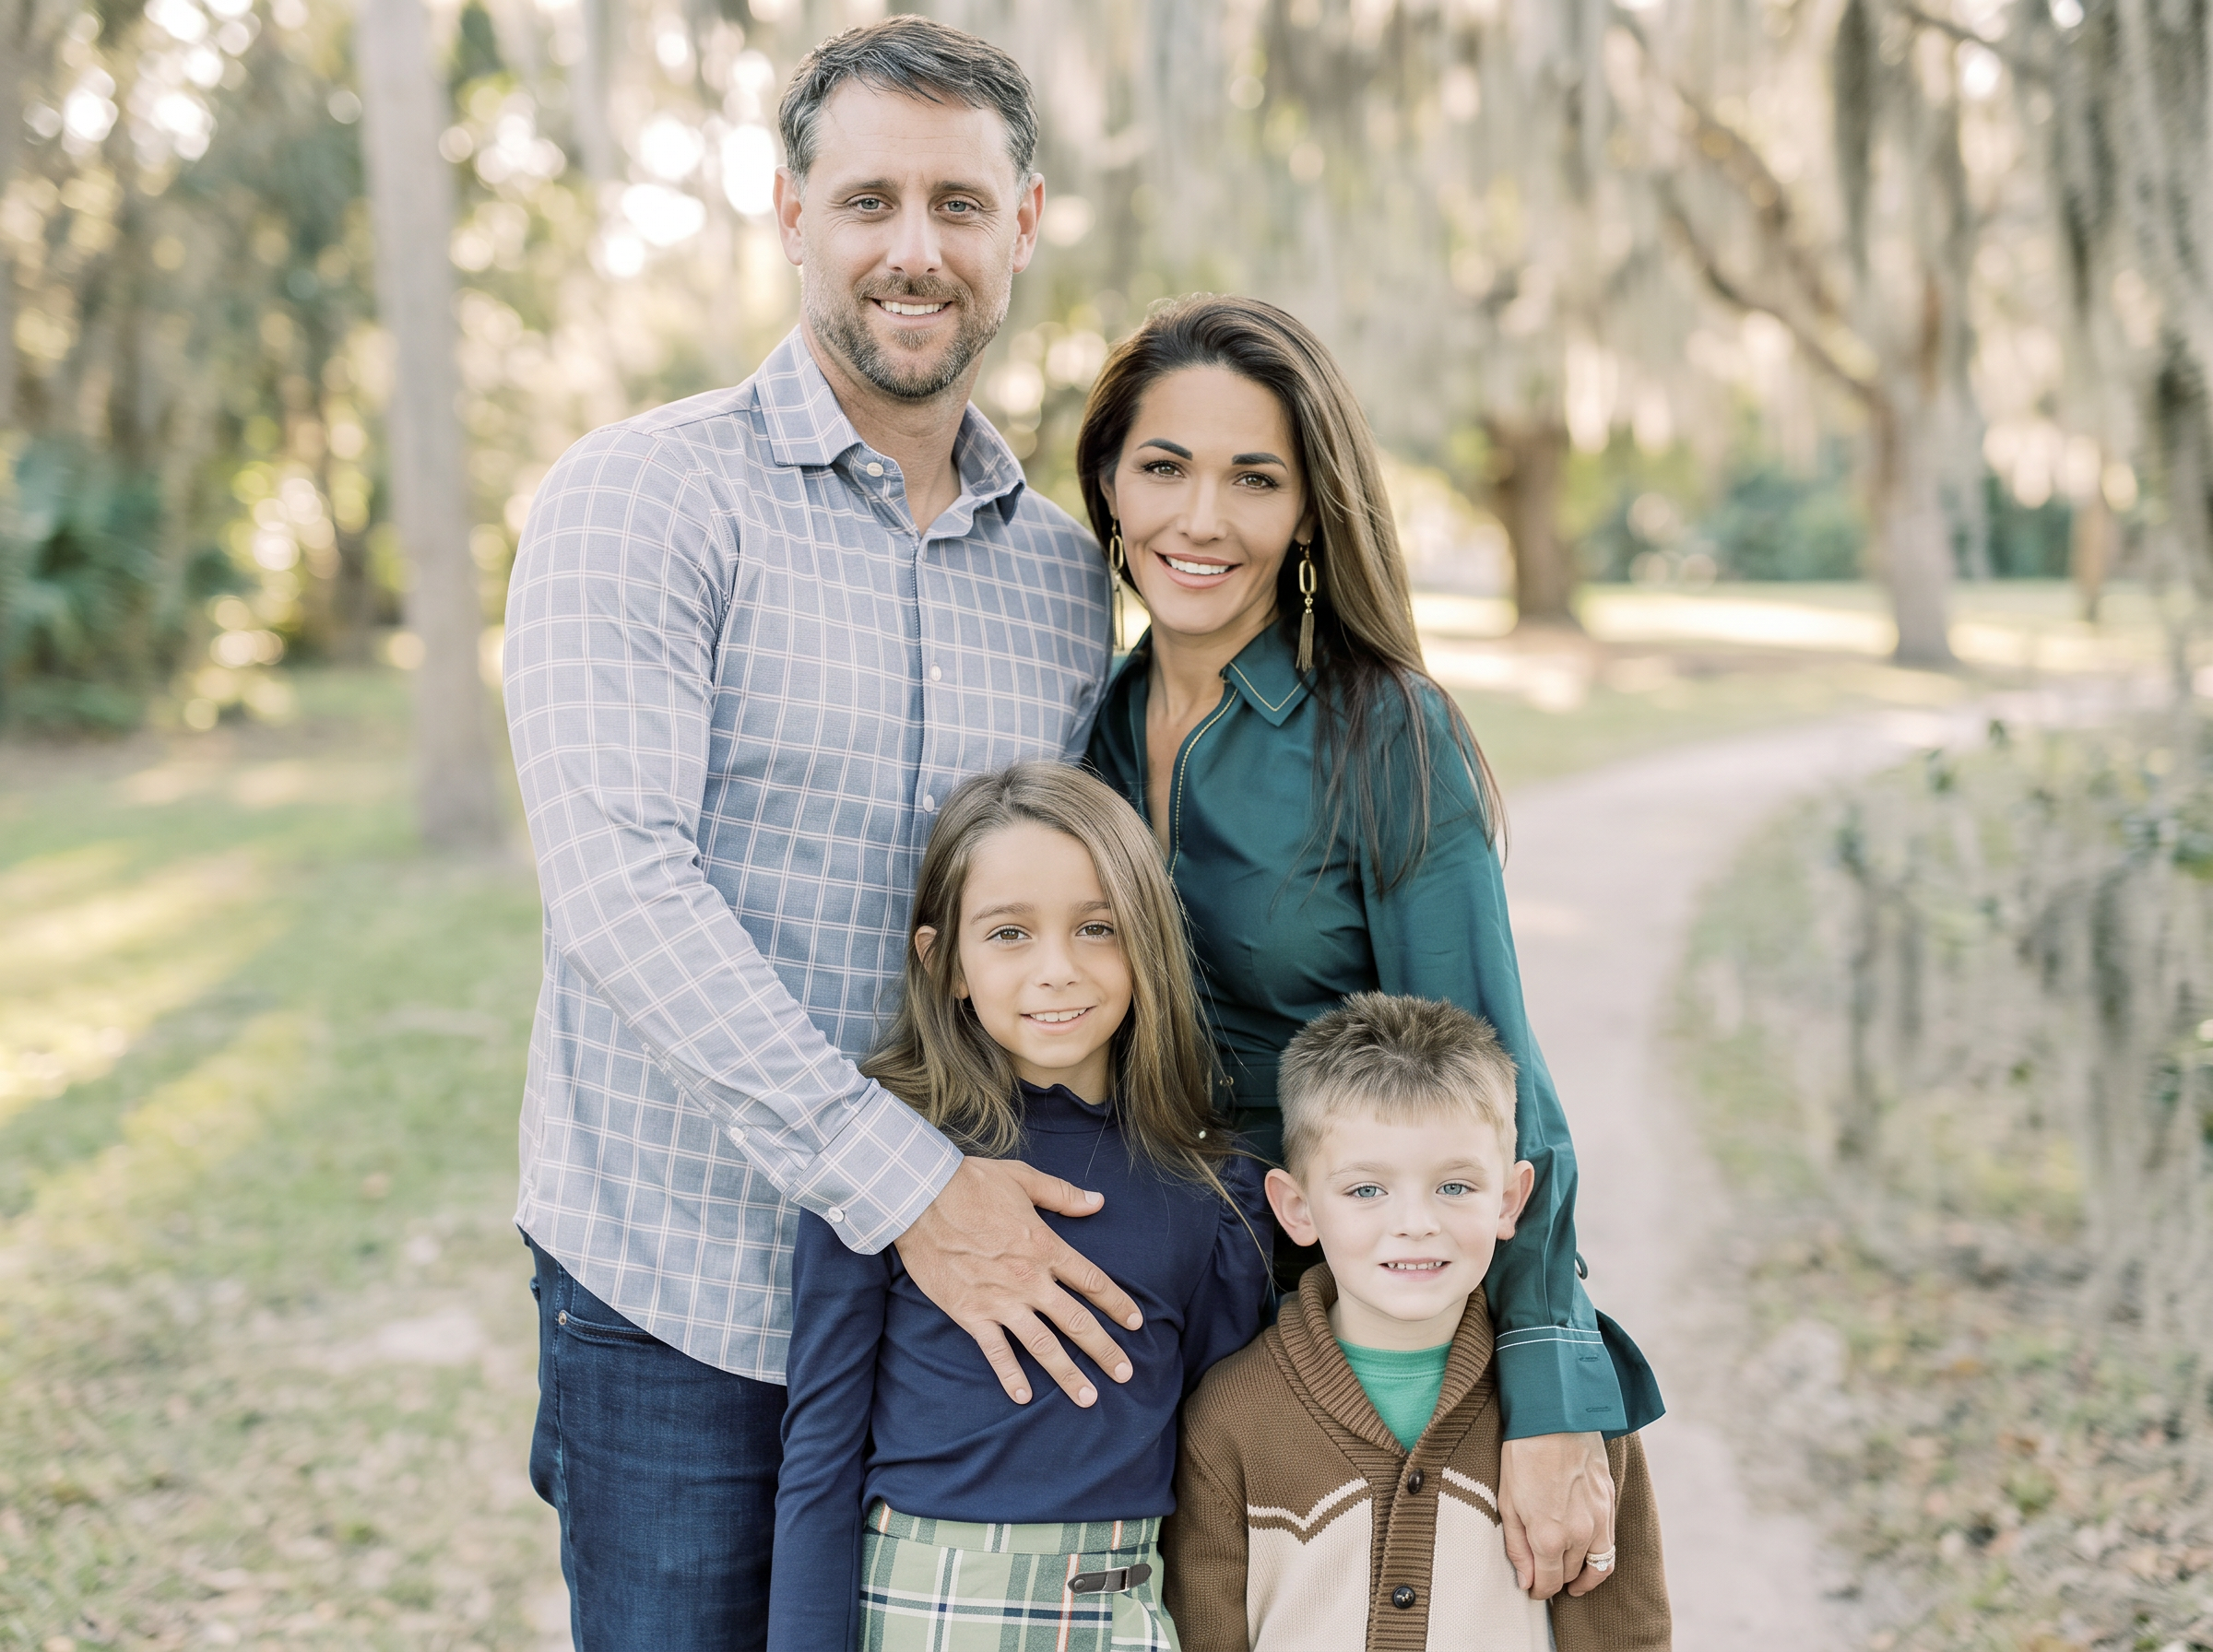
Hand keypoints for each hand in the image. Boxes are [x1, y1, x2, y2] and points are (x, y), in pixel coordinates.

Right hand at [894, 1156, 1141, 1408]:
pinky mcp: (970, 1313)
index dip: (1118, 1304)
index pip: (1093, 1282)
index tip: (1136, 1322)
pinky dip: (1010, 1375)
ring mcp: (1000, 1300)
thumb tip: (1098, 1201)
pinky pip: (996, 1351)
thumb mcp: (1023, 1179)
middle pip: (1076, 1322)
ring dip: (1068, 1374)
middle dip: (1104, 1350)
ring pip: (1043, 1345)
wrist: (919, 1198)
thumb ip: (1063, 1194)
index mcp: (1046, 1246)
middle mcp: (1030, 1280)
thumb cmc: (971, 1184)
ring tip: (1088, 1398)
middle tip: (1126, 1374)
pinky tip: (1023, 1396)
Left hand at [1499, 1431, 1615, 1598]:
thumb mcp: (1507, 1503)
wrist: (1554, 1417)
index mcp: (1548, 1537)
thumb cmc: (1522, 1456)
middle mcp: (1579, 1534)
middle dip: (1556, 1581)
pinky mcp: (1610, 1503)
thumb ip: (1518, 1548)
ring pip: (1598, 1567)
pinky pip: (1610, 1544)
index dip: (1539, 1591)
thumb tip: (1526, 1581)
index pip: (1548, 1583)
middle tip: (1545, 1578)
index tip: (1532, 1590)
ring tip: (1573, 1581)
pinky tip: (1586, 1554)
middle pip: (1571, 1575)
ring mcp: (1599, 1520)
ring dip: (1583, 1577)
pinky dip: (1599, 1558)